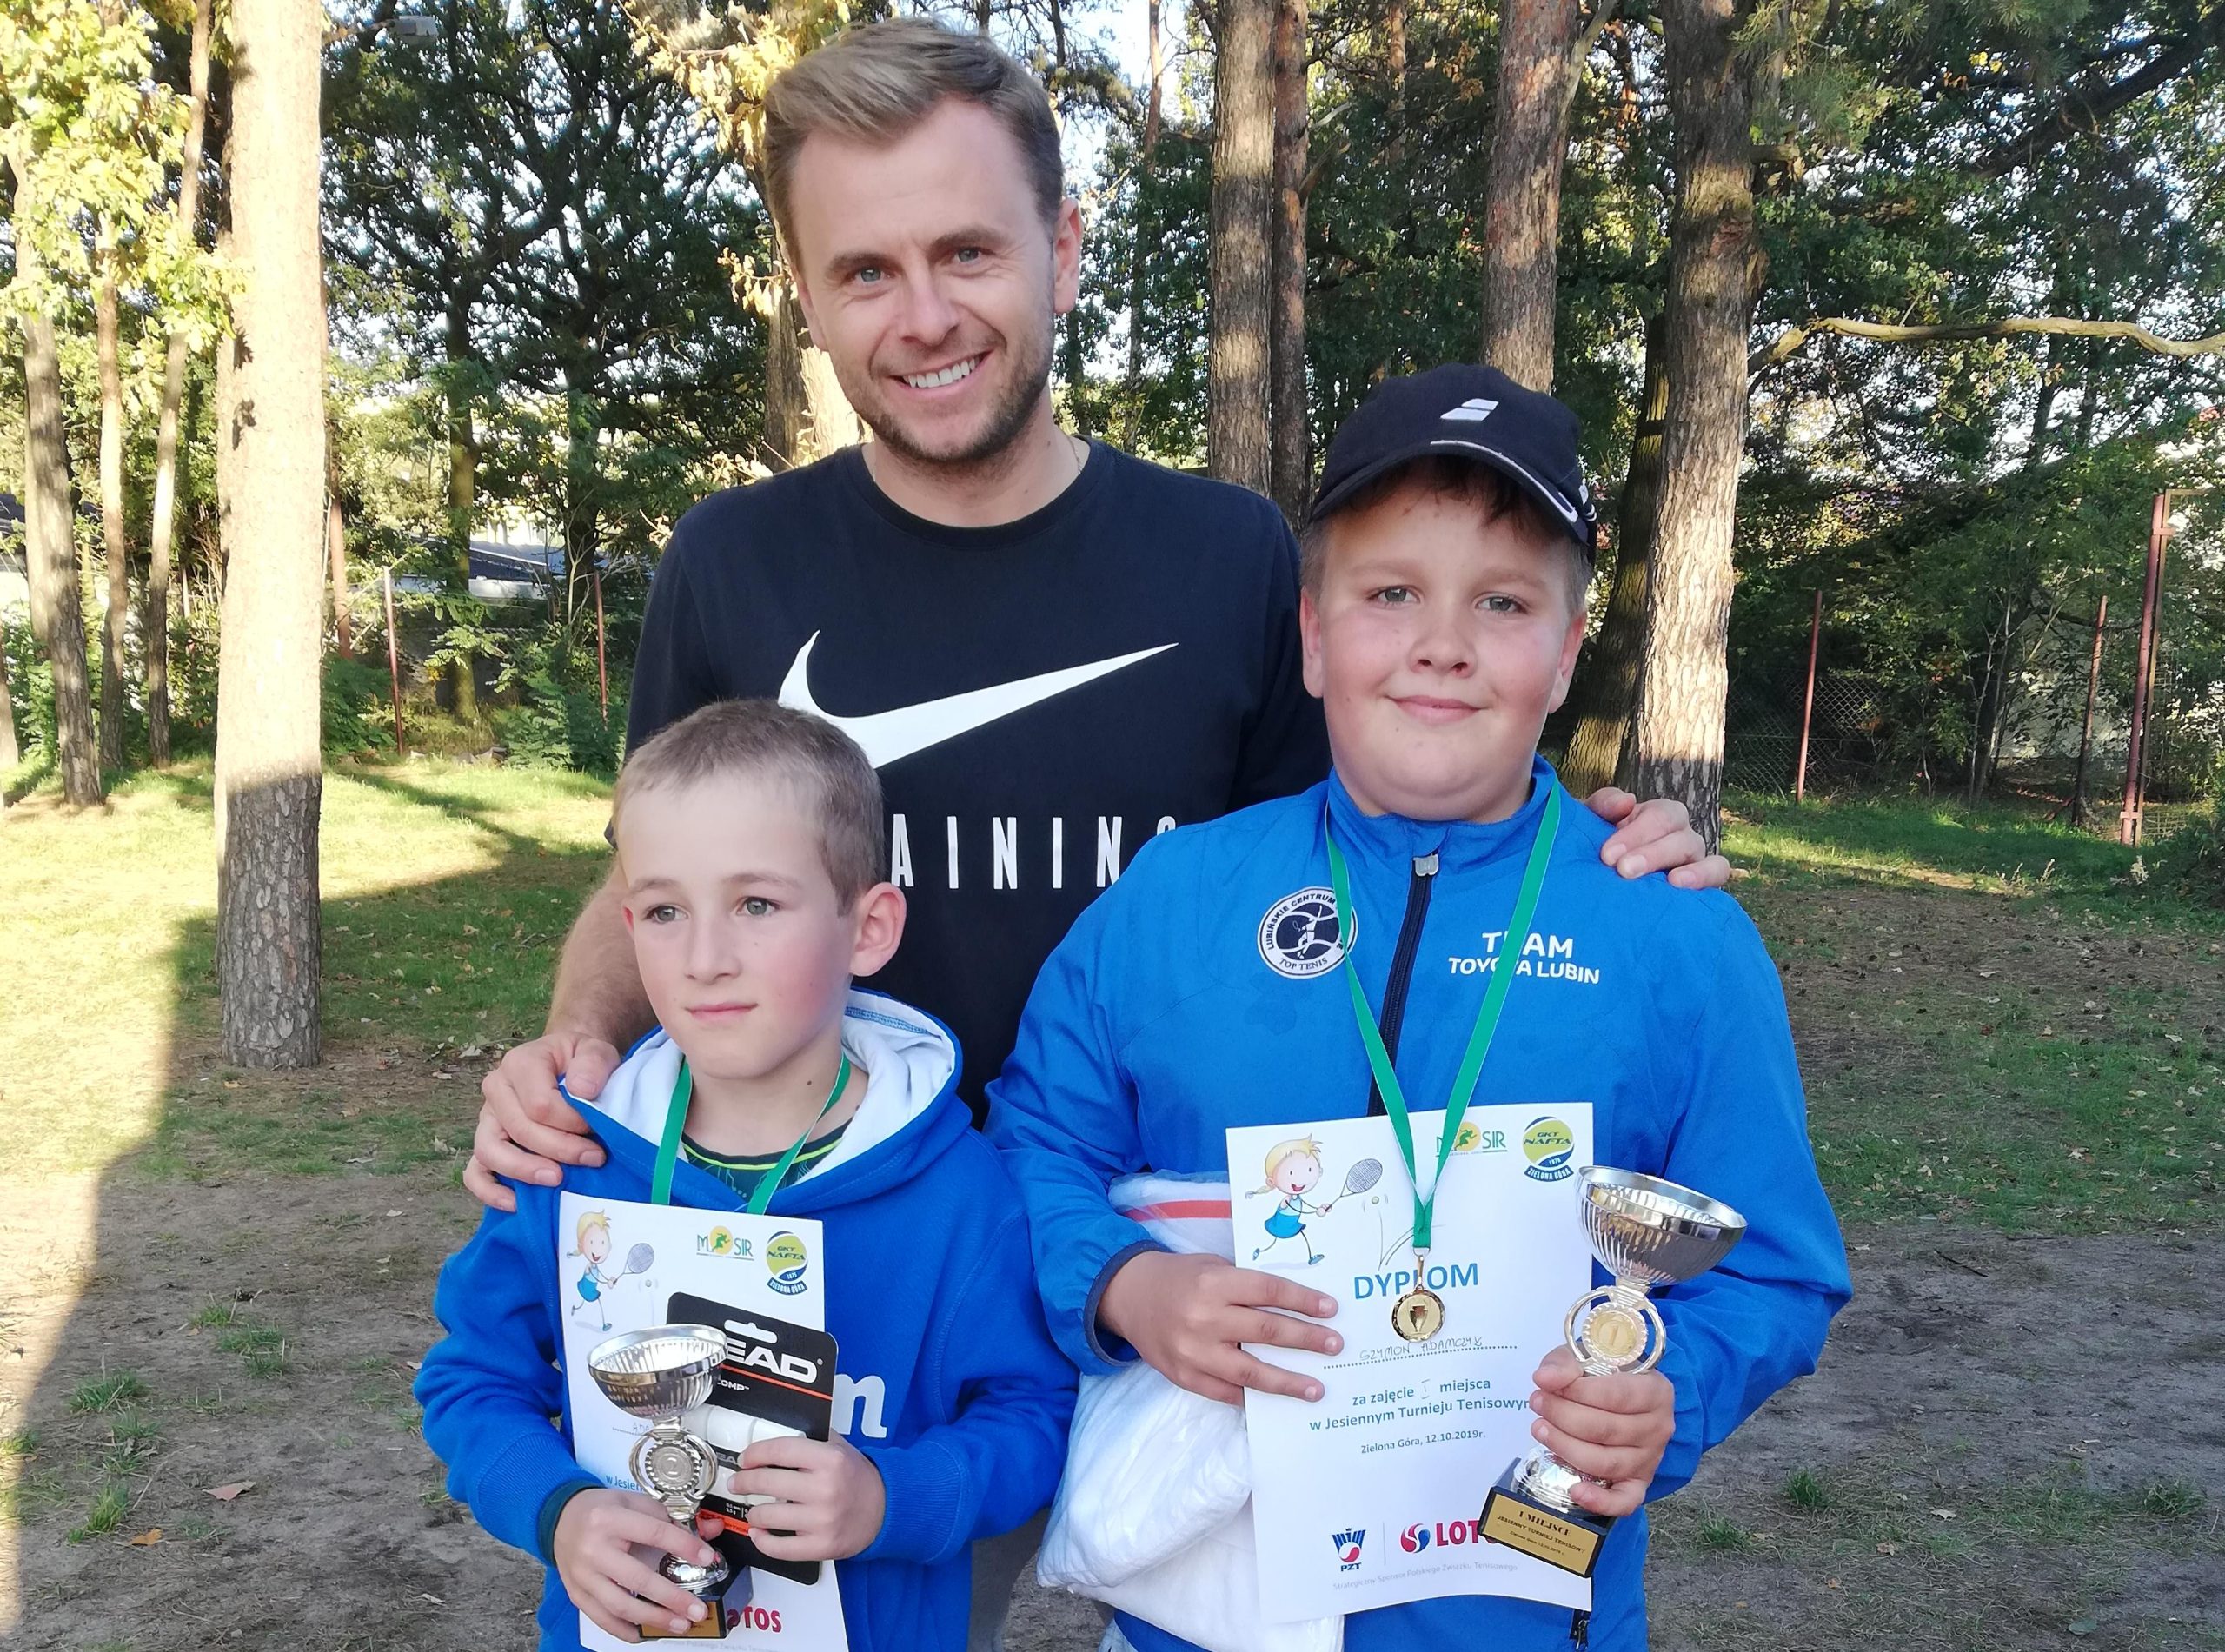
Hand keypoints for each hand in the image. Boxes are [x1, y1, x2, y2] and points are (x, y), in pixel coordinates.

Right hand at [462, 1031, 618, 1211]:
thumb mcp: (596, 1051)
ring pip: (490, 1152)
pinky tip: (517, 1203)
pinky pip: (474, 1173)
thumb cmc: (581, 1061)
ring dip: (525, 1171)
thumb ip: (593, 1063)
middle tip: (594, 1159)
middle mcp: (496, 1089)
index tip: (597, 1129)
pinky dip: (490, 1191)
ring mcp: (487, 1119)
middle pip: (519, 1130)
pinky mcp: (486, 1143)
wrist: (570, 1065)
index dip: (571, 1123)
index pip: (540, 1104)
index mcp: (521, 1064)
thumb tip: (582, 1089)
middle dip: (560, 1149)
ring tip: (558, 1180)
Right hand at [552, 1487, 723, 1641]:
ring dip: (653, 1619)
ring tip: (679, 1624)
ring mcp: (582, 1575)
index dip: (684, 1546)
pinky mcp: (576, 1593)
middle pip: (637, 1578)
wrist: (560, 1518)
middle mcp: (594, 1549)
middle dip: (672, 1597)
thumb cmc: (602, 1510)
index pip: (655, 1533)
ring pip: (620, 1605)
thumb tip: (710, 1531)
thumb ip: (671, 1518)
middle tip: (697, 1610)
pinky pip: (602, 1618)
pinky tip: (645, 1634)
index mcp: (610, 1519)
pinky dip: (624, 1630)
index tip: (708, 1558)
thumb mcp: (635, 1502)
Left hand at [719, 1434, 885, 1561]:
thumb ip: (811, 1440)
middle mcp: (825, 1489)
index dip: (755, 1454)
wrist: (886, 1509)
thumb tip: (774, 1440)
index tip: (744, 1459)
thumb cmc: (858, 1477)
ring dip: (754, 1511)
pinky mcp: (821, 1547)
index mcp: (829, 1459)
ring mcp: (822, 1521)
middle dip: (744, 1482)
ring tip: (754, 1508)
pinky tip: (758, 1532)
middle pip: (767, 1482)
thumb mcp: (840, 1447)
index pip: (779, 1450)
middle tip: (737, 1482)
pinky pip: (779, 1548)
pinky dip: (762, 1540)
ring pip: (767, 1515)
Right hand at [1098, 1250, 1341, 1405]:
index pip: (1268, 1291)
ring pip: (1250, 1371)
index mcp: (1214, 1283)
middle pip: (1266, 1330)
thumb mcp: (1212, 1267)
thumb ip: (1245, 1286)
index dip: (1303, 1300)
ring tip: (1316, 1388)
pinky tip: (1275, 1399)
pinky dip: (1252, 1396)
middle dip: (1306, 1339)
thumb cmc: (1180, 1278)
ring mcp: (1193, 1351)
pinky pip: (1226, 1392)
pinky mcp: (1184, 1376)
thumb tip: (1296, 1307)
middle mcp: (1205, 1318)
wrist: (1128, 1295)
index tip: (1332, 1309)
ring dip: (1288, 1381)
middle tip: (1334, 1345)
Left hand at [1526, 1346, 1675, 1517]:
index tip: (1547, 1386)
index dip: (1576, 1392)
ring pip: (1606, 1462)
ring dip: (1565, 1447)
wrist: (1626, 1399)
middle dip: (1562, 1416)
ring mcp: (1650, 1459)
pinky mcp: (1639, 1483)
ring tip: (1540, 1429)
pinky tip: (1575, 1491)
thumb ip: (1564, 1364)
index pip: (1615, 1395)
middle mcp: (1658, 1428)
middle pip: (1606, 1429)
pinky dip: (1600, 1501)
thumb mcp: (1586, 1358)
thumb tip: (1544, 1378)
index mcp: (1655, 1391)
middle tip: (1537, 1403)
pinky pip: (1624, 1501)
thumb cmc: (1605, 1377)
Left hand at [1583, 788, 1732, 889]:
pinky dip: (1705, 875)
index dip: (1635, 832)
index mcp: (1655, 816)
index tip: (1607, 856)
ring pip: (1697, 849)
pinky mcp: (1703, 881)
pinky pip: (1718, 872)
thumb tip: (1627, 801)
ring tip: (1668, 881)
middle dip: (1651, 852)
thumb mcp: (1590, 825)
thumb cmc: (1595, 851)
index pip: (1658, 814)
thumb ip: (1602, 806)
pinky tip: (1681, 886)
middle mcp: (1678, 833)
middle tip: (1623, 869)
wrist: (1595, 889)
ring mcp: (1692, 856)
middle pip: (1677, 832)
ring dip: (1679, 863)